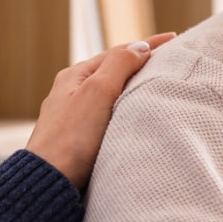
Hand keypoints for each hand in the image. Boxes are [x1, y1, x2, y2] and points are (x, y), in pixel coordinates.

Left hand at [26, 32, 175, 190]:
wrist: (49, 182)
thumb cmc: (71, 138)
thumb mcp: (97, 92)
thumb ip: (119, 66)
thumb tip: (139, 47)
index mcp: (74, 76)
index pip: (117, 53)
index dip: (146, 45)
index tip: (174, 39)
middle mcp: (71, 93)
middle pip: (112, 70)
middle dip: (139, 63)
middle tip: (167, 58)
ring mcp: (74, 117)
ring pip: (110, 94)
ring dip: (132, 86)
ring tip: (155, 84)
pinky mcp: (79, 140)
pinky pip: (108, 115)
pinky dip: (125, 108)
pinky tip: (134, 115)